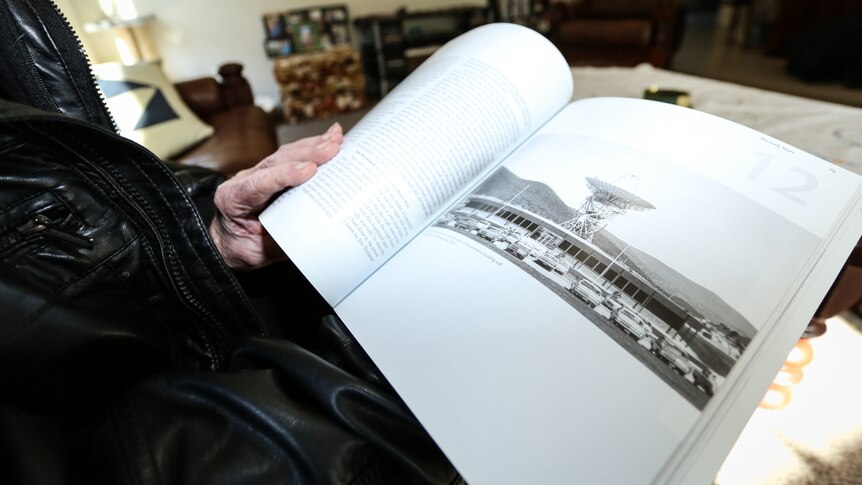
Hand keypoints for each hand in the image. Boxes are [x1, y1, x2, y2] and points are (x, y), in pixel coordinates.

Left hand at [210, 123, 343, 269]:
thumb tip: (315, 233)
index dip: (284, 174)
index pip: (258, 183)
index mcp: (233, 199)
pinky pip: (290, 156)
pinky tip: (329, 139)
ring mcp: (258, 174)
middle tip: (332, 148)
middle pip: (275, 162)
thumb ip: (282, 241)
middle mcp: (244, 180)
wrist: (228, 242)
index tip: (308, 169)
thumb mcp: (258, 253)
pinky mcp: (272, 172)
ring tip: (336, 138)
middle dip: (305, 153)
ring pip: (284, 154)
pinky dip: (311, 147)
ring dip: (312, 145)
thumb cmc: (241, 247)